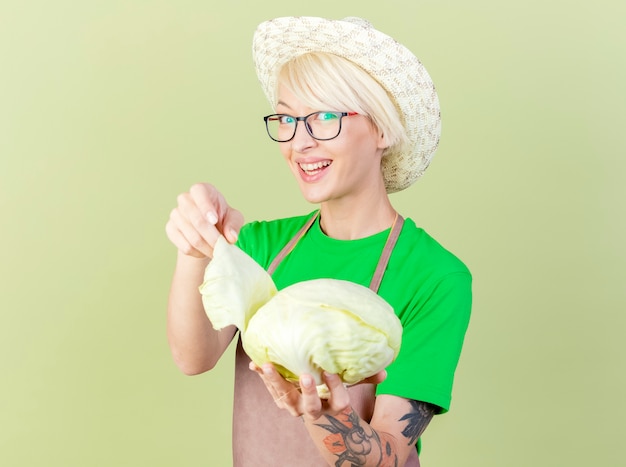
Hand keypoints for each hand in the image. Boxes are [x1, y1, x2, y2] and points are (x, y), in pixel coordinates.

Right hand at [166, 183, 243, 257]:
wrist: (208, 230)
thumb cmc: (222, 218)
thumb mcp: (233, 218)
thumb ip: (234, 225)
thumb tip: (231, 237)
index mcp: (201, 190)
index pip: (199, 192)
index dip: (206, 207)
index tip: (214, 220)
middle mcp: (185, 199)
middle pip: (197, 220)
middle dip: (212, 237)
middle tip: (223, 247)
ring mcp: (175, 214)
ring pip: (192, 237)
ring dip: (208, 248)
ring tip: (217, 251)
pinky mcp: (170, 229)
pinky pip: (185, 246)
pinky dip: (198, 253)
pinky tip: (205, 251)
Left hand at [249, 362, 386, 420]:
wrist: (318, 414)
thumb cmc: (335, 392)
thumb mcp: (351, 386)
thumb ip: (364, 378)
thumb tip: (385, 372)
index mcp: (334, 407)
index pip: (339, 401)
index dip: (335, 388)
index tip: (330, 371)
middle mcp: (315, 411)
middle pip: (311, 406)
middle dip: (308, 392)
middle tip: (305, 376)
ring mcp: (296, 407)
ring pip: (286, 398)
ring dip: (276, 382)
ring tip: (267, 366)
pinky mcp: (283, 401)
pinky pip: (272, 391)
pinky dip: (263, 379)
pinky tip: (255, 364)